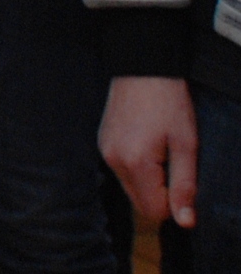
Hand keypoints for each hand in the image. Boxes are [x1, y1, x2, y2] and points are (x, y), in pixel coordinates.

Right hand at [103, 75, 200, 229]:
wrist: (142, 67)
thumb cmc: (169, 103)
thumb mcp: (187, 144)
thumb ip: (185, 186)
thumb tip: (185, 222)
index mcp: (135, 163)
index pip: (154, 212)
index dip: (174, 203)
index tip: (181, 177)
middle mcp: (113, 161)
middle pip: (140, 203)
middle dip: (160, 193)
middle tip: (173, 161)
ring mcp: (104, 151)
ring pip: (131, 188)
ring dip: (149, 180)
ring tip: (159, 148)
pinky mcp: (102, 143)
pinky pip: (122, 171)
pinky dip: (137, 167)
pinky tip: (146, 143)